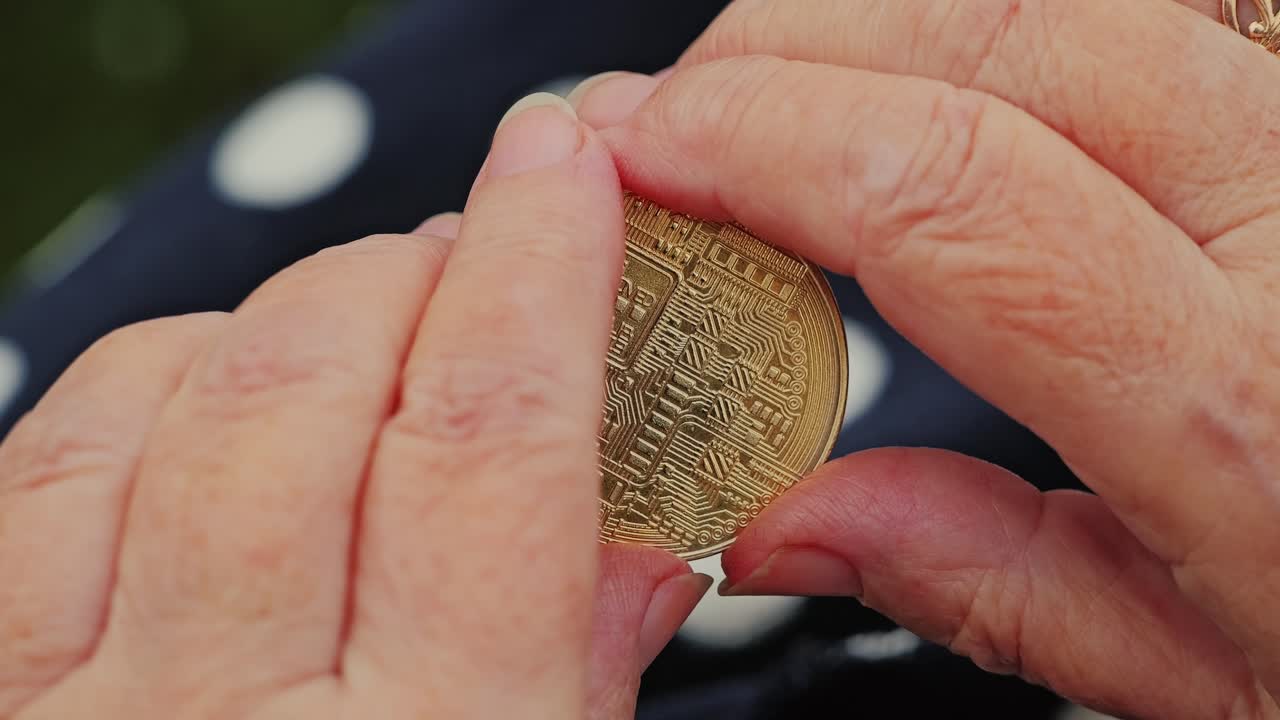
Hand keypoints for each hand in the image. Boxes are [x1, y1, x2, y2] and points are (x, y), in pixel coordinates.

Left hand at [0, 95, 709, 719]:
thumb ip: (591, 678)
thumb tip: (650, 555)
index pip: (490, 440)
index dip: (537, 266)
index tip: (560, 168)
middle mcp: (233, 716)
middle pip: (316, 384)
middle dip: (410, 273)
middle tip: (468, 269)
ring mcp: (86, 702)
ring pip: (171, 396)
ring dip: (286, 316)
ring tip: (354, 332)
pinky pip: (40, 460)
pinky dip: (149, 382)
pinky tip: (212, 401)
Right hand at [568, 1, 1279, 715]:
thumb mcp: (1207, 679)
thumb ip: (982, 583)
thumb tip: (787, 525)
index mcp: (1257, 410)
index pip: (948, 192)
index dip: (756, 141)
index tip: (636, 151)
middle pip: (993, 33)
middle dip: (779, 48)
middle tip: (673, 116)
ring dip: (875, 14)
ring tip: (778, 90)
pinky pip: (1155, 3)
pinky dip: (991, 17)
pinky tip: (929, 66)